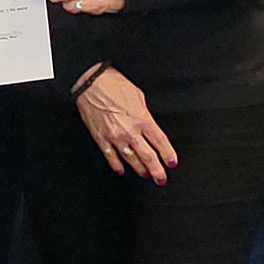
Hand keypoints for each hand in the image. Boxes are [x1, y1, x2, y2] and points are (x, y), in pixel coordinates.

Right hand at [75, 68, 176, 182]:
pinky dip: (117, 166)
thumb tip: (147, 124)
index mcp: (142, 119)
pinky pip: (111, 157)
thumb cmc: (113, 85)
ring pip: (131, 159)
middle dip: (157, 170)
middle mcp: (130, 131)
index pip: (160, 142)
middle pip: (148, 156)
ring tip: (145, 175)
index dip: (168, 154)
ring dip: (140, 169)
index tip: (172, 163)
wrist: (91, 84)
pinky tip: (122, 170)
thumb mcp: (138, 96)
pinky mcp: (101, 139)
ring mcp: (115, 137)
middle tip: (161, 179)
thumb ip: (144, 114)